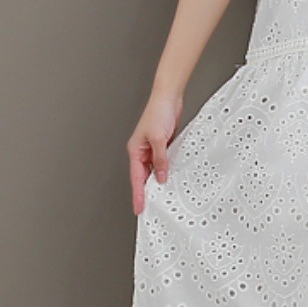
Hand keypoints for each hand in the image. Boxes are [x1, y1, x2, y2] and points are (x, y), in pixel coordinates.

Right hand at [127, 87, 183, 215]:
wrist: (169, 97)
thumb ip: (160, 159)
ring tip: (163, 199)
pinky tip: (172, 180)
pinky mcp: (163, 147)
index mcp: (135, 151)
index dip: (138, 194)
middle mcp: (142, 152)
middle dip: (147, 193)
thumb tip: (161, 176)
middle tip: (150, 209)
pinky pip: (163, 164)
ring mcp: (153, 150)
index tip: (139, 208)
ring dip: (158, 183)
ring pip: (154, 172)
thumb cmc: (158, 112)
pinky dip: (166, 172)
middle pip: (144, 177)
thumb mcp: (159, 138)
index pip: (136, 178)